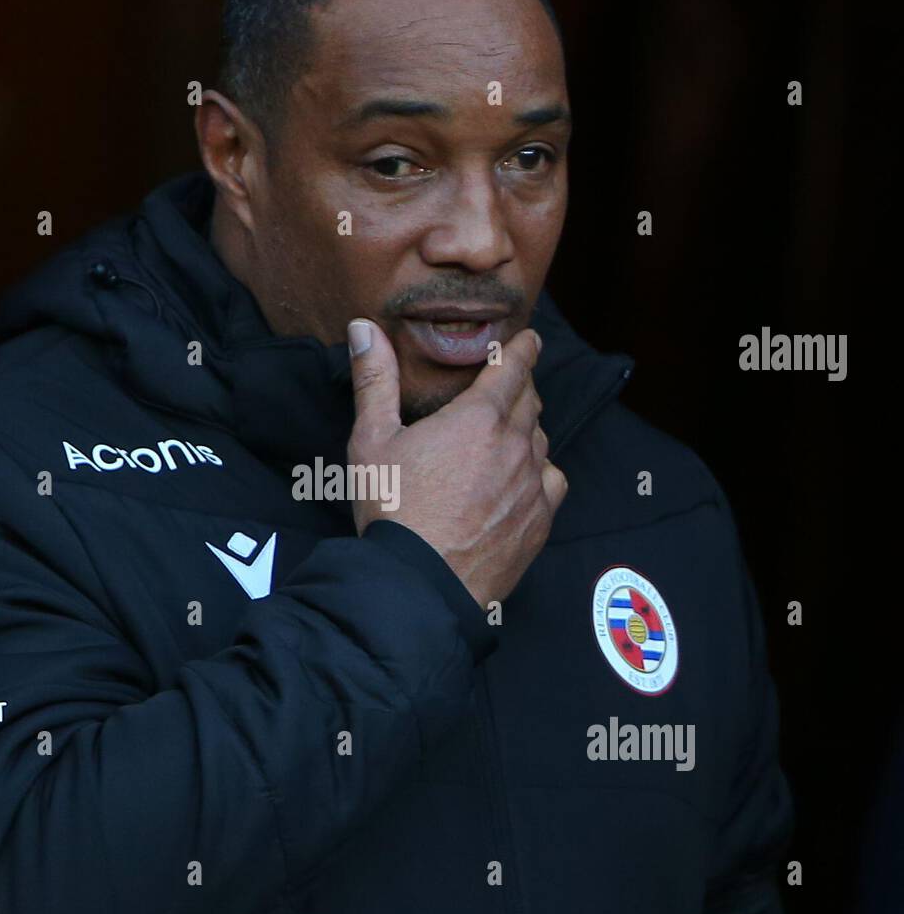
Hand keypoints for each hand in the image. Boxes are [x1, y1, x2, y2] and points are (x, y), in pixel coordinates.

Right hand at [347, 319, 566, 608]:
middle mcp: (515, 446)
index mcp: (477, 418)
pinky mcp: (539, 522)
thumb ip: (374, 380)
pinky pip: (551, 483)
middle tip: (507, 388)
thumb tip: (363, 328)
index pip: (514, 368)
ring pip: (541, 442)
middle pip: (530, 402)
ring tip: (505, 439)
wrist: (419, 585)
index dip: (523, 349)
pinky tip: (520, 482)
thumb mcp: (372, 441)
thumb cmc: (393, 510)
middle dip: (520, 389)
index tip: (529, 340)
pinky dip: (539, 474)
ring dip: (527, 432)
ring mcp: (532, 485)